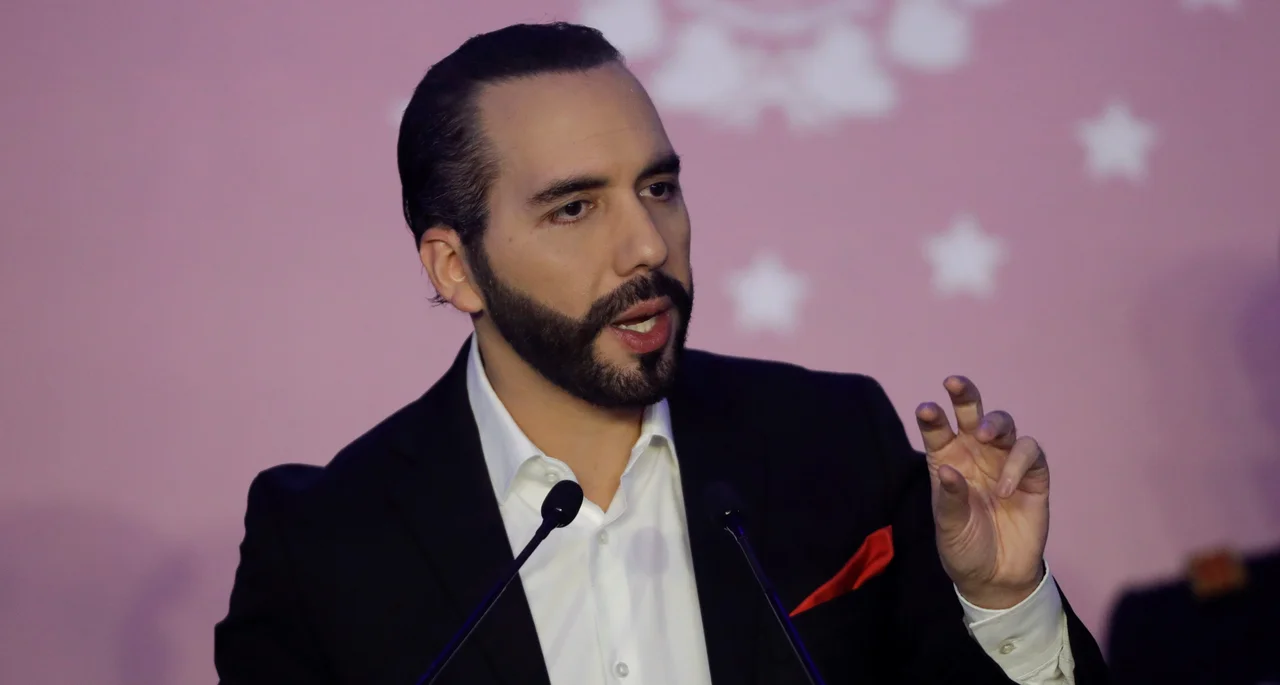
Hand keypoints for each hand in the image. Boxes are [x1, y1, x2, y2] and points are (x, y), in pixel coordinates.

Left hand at [916, 376, 1048, 609]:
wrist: (996, 577)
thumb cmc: (964, 546)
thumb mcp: (949, 528)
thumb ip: (950, 500)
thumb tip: (949, 469)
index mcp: (948, 460)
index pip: (937, 431)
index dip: (932, 417)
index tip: (926, 409)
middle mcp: (975, 454)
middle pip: (972, 414)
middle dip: (965, 395)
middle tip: (954, 384)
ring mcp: (1004, 462)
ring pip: (1004, 425)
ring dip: (995, 423)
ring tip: (986, 437)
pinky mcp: (1033, 476)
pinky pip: (1030, 453)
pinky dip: (1019, 462)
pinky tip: (1004, 488)